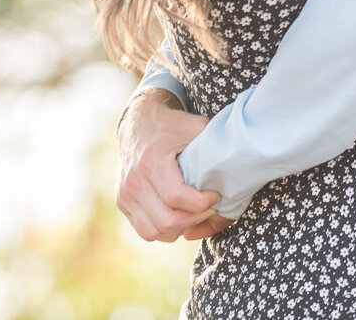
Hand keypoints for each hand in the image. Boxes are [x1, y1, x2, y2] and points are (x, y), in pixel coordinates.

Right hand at [115, 88, 222, 241]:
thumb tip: (233, 159)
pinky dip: (164, 231)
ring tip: (194, 214)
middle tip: (208, 208)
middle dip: (194, 219)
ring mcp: (125, 193)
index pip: (177, 198)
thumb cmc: (171, 125)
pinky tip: (178, 217)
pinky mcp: (122, 201)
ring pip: (154, 231)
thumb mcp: (194, 125)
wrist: (138, 123)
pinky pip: (144, 230)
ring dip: (179, 228)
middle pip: (166, 220)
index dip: (202, 203)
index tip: (215, 195)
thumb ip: (211, 142)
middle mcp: (134, 181)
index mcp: (152, 161)